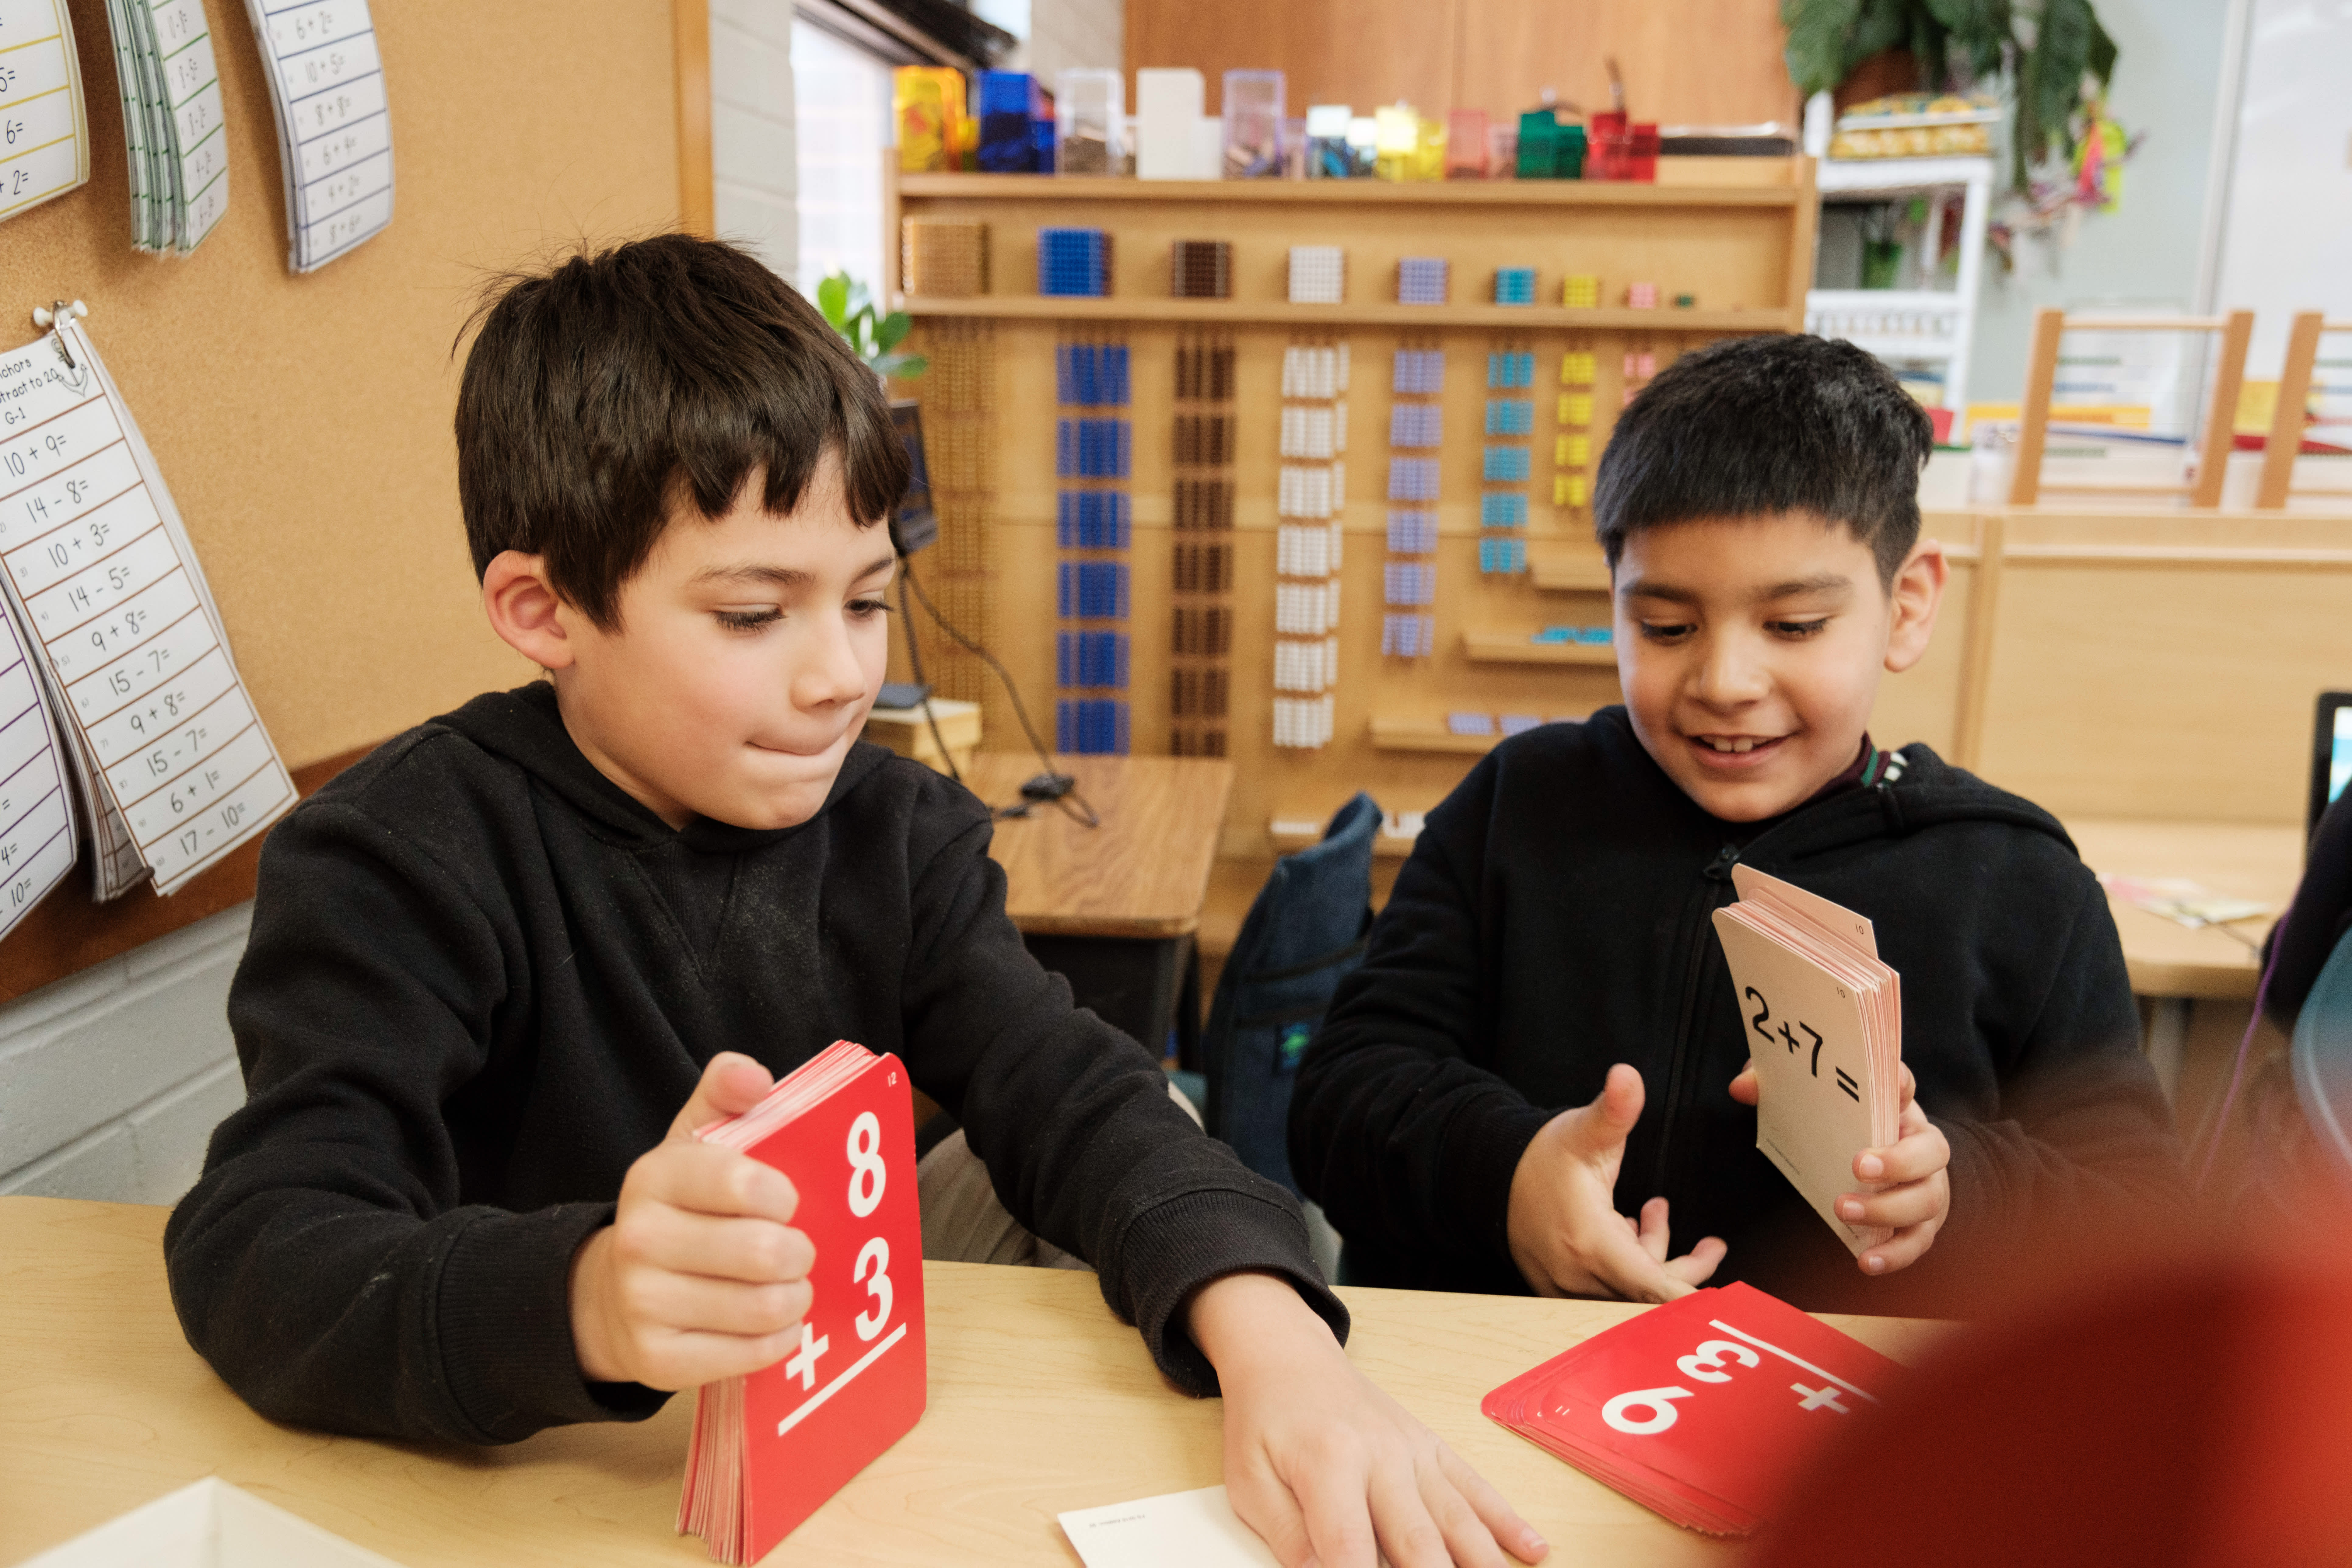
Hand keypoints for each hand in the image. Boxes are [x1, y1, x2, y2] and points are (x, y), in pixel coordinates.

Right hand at [567, 1052, 815, 1388]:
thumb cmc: (681, 1210)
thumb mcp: (693, 1142)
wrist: (615, 1292)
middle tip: (798, 1250)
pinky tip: (771, 1322)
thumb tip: (753, 1076)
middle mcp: (640, 1240)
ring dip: (795, 1297)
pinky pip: (750, 1354)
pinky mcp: (658, 1361)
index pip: (742, 1181)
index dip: (783, 1195)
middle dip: (799, 1252)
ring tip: (789, 1285)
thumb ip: (725, 1092)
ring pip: (763, 1307)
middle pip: (763, 1253)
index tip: (788, 1201)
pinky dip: (777, 1339)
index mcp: (655, 1177)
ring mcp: (643, 1304)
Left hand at [1192, 1273, 1547, 1567]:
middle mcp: (1382, 1456)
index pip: (1351, 1551)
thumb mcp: (1250, 1482)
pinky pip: (1476, 1487)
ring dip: (1483, 1562)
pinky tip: (1534, 1551)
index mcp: (1330, 1464)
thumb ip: (1289, 1538)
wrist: (1286, 1355)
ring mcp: (1414, 1452)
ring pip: (1458, 1521)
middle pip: (1419, 1543)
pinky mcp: (1432, 1448)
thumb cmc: (1265, 1420)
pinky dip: (1507, 1522)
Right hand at [1506, 1064, 1725, 1301]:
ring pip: (1629, 1292)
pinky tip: (1631, 1230)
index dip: (1687, 1300)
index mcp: (1590, 1243)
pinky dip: (1629, 1265)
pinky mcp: (1562, 1286)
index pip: (1651, 1288)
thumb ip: (1614, 1109)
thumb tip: (1627, 1075)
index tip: (1720, 1307)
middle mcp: (1579, 1274)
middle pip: (1648, 1296)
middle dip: (1686, 1270)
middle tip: (1714, 1245)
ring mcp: (1567, 1285)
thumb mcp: (1582, 1130)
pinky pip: (1608, 1290)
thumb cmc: (1541, 1155)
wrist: (1491, 1174)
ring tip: (1660, 1213)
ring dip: (1655, 1258)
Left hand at [1730, 1061, 1950, 1275]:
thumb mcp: (1819, 1106)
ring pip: (1927, 1200)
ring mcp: (1929, 1187)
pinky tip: (1865, 1260)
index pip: (1904, 1084)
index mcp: (1899, 1108)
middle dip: (1898, 1161)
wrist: (1888, 1171)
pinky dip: (1894, 1254)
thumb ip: (1779, 1089)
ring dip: (1887, 1210)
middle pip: (1930, 1151)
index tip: (1890, 1084)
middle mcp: (1923, 1147)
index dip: (1900, 1082)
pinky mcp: (1923, 1224)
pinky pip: (1917, 1242)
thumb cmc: (1849, 1131)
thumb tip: (1741, 1088)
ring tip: (1844, 1211)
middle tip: (1858, 1166)